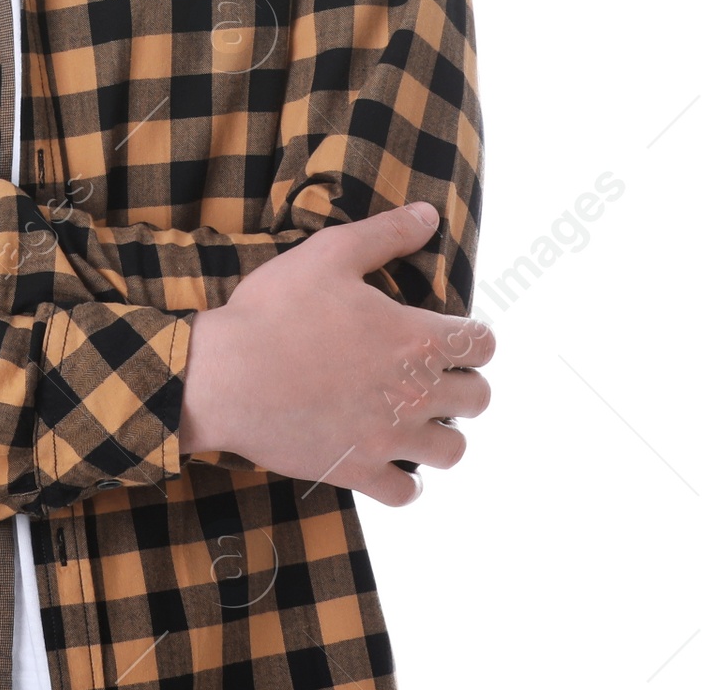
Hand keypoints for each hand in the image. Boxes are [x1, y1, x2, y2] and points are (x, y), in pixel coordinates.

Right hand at [178, 201, 494, 507]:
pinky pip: (406, 493)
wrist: (225, 377)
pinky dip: (404, 479)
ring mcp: (389, 439)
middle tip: (431, 372)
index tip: (453, 334)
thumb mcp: (329, 253)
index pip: (482, 345)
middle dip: (463, 383)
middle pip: (478, 400)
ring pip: (452, 451)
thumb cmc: (275, 310)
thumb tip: (430, 215)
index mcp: (415, 338)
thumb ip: (386, 234)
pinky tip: (386, 456)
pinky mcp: (358, 471)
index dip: (474, 337)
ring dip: (441, 432)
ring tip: (415, 415)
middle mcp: (414, 394)